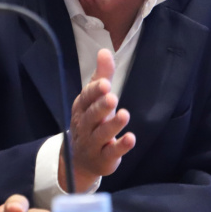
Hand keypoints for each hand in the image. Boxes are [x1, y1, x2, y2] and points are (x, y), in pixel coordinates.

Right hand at [63, 49, 135, 190]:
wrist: (79, 160)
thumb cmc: (90, 122)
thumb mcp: (94, 99)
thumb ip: (101, 76)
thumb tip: (105, 51)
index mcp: (81, 109)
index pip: (86, 98)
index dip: (94, 91)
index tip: (105, 83)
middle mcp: (84, 125)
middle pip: (92, 115)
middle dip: (101, 106)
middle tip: (112, 97)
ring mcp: (93, 143)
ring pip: (101, 133)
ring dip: (112, 125)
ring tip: (124, 115)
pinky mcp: (103, 158)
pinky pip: (111, 152)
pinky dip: (121, 146)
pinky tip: (131, 139)